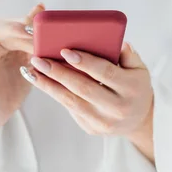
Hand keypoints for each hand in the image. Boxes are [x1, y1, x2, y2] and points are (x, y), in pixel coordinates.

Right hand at [0, 3, 44, 147]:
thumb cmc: (15, 84)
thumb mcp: (31, 61)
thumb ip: (36, 40)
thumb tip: (48, 14)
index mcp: (5, 38)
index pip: (14, 22)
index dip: (27, 21)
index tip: (43, 25)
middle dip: (17, 26)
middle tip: (34, 32)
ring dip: (2, 31)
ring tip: (19, 34)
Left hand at [20, 42, 154, 160]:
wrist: (139, 120)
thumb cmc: (135, 86)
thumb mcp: (139, 69)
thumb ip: (128, 55)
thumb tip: (116, 43)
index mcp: (131, 88)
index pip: (105, 73)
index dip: (85, 62)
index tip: (65, 51)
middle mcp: (118, 108)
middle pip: (83, 88)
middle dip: (58, 72)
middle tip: (39, 59)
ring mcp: (104, 121)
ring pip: (71, 101)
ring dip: (48, 85)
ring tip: (31, 71)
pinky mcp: (91, 128)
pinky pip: (70, 109)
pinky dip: (55, 94)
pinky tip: (41, 81)